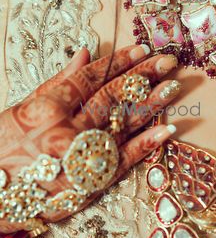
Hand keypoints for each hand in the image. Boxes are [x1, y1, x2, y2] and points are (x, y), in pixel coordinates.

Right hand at [0, 44, 180, 232]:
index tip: (141, 48)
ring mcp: (77, 162)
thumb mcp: (20, 109)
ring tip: (173, 87)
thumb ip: (57, 82)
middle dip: (142, 77)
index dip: (118, 62)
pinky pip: (121, 164)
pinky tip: (167, 130)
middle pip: (111, 98)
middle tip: (167, 61)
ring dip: (150, 106)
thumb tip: (86, 53)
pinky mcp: (85, 188)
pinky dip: (145, 146)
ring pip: (121, 127)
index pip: (90, 78)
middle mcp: (64, 133)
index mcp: (46, 109)